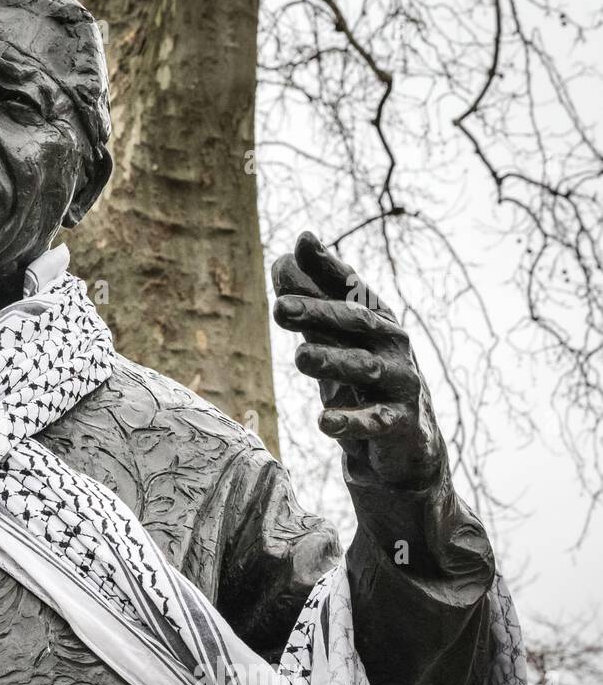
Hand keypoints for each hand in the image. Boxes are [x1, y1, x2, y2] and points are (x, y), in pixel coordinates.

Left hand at [272, 231, 442, 487]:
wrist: (404, 442)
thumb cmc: (363, 381)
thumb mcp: (337, 341)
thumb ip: (312, 304)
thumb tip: (281, 259)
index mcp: (376, 321)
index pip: (351, 288)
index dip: (328, 266)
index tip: (302, 242)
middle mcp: (393, 345)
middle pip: (356, 323)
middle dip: (318, 312)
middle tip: (279, 308)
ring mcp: (400, 383)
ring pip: (364, 368)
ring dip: (332, 360)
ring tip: (300, 357)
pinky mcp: (401, 423)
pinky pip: (375, 421)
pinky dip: (351, 421)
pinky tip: (324, 422)